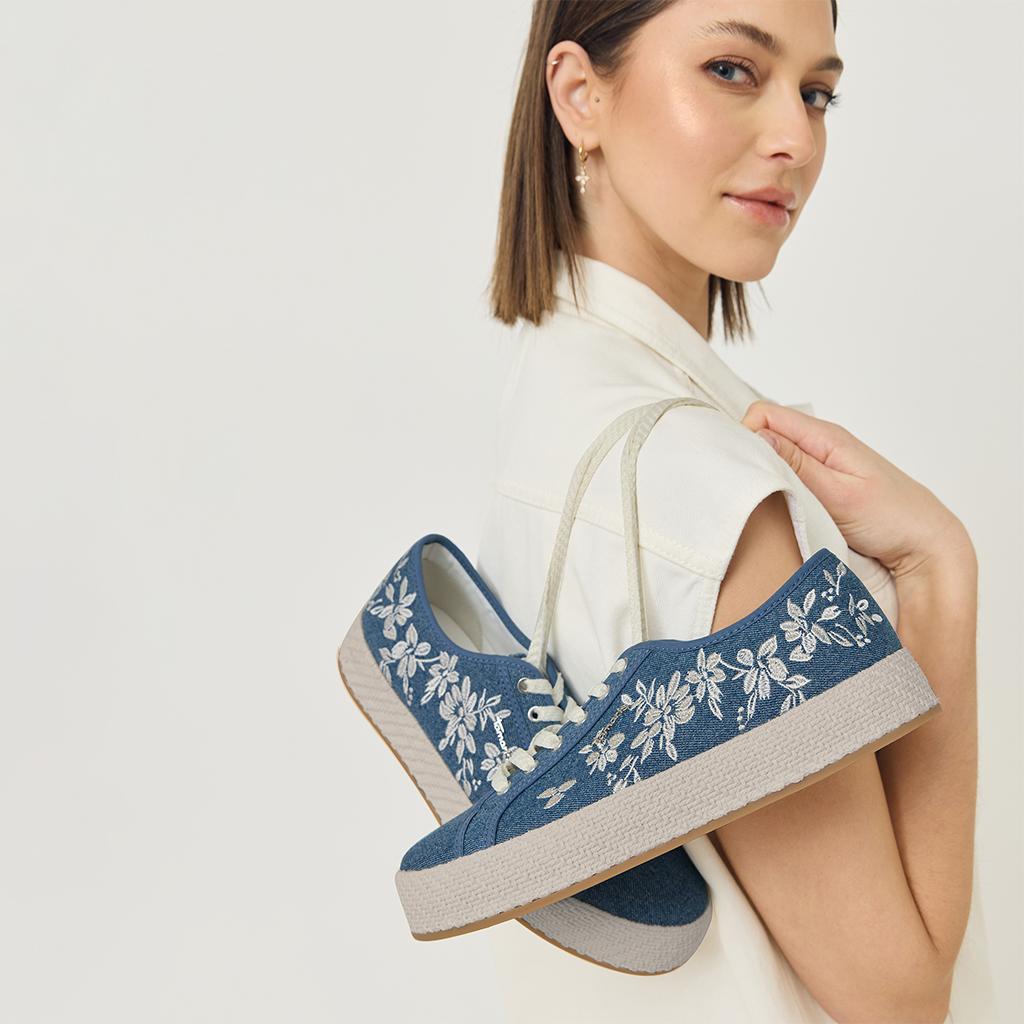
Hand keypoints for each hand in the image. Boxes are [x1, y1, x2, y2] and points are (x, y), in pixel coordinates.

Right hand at [741, 401, 971, 581]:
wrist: (926, 545)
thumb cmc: (893, 519)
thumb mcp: (840, 495)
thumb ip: (798, 465)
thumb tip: (757, 436)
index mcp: (826, 437)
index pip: (765, 414)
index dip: (745, 436)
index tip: (744, 469)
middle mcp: (821, 445)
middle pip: (766, 433)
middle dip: (751, 456)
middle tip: (752, 490)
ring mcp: (822, 465)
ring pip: (775, 456)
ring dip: (764, 475)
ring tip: (766, 502)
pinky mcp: (822, 485)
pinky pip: (788, 476)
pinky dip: (778, 489)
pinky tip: (781, 508)